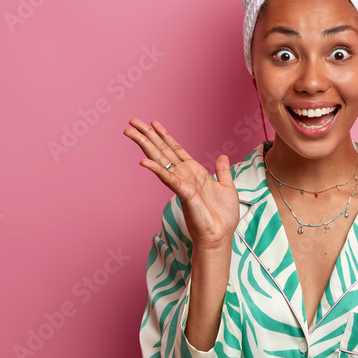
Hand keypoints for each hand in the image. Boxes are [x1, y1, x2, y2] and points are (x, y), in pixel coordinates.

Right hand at [123, 118, 239, 249]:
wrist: (221, 236)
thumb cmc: (222, 217)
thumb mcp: (227, 187)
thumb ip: (223, 171)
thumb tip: (222, 156)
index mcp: (194, 172)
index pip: (175, 149)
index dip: (164, 135)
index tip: (153, 123)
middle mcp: (184, 176)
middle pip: (162, 151)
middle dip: (147, 135)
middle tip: (132, 121)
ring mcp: (181, 184)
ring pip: (160, 160)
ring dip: (145, 145)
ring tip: (130, 132)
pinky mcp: (184, 193)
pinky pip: (168, 178)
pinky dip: (156, 169)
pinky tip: (143, 161)